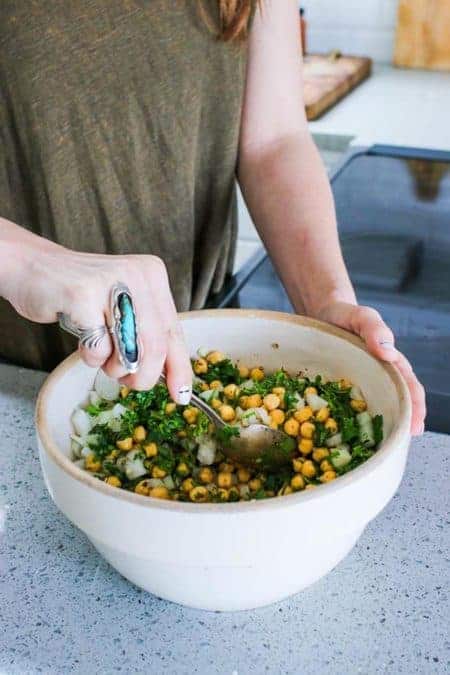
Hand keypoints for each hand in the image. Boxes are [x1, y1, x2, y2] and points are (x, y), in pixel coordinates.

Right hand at [4, 236, 191, 400]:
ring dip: (113, 367)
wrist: (34, 268)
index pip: (174, 331)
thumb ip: (148, 335)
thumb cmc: (82, 296)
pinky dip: (90, 356)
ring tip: (100, 349)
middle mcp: (136, 274)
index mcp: (152, 274)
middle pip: (156, 346)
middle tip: (130, 382)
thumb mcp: (124, 308)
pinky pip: (97, 349)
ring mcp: (110, 282)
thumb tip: (174, 380)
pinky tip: (81, 334)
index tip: (182, 395)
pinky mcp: (81, 295)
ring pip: (129, 352)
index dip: (179, 368)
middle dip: (143, 377)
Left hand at [316, 301, 425, 434]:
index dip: (415, 407)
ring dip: (378, 427)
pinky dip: (350, 422)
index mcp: (389, 363)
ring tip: (380, 447)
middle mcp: (377, 377)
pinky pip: (347, 407)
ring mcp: (358, 384)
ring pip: (373, 409)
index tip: (416, 426)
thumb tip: (389, 352)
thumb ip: (375, 330)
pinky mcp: (339, 388)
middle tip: (402, 444)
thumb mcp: (362, 316)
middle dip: (402, 424)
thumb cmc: (346, 315)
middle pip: (395, 403)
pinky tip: (347, 438)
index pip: (409, 388)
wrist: (322, 313)